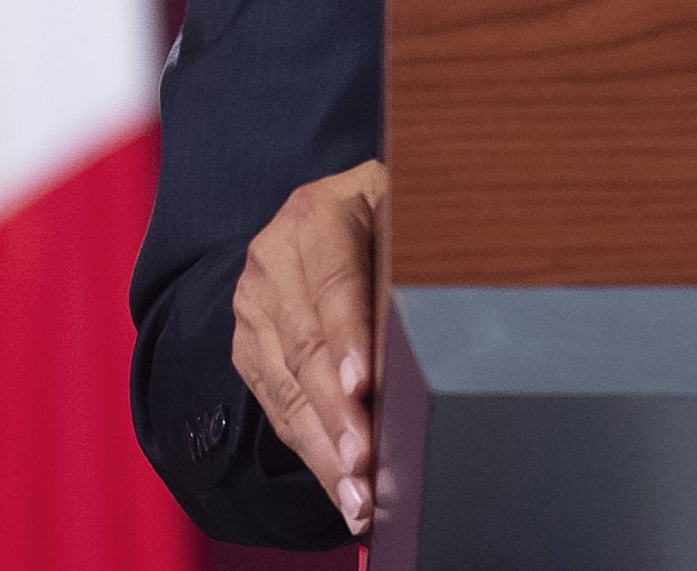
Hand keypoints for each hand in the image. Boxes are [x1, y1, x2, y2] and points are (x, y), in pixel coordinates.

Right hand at [232, 159, 388, 535]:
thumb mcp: (407, 203)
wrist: (331, 207)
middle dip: (336, 412)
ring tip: (355, 494)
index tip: (363, 386)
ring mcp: (254, 305)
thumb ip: (419, 241)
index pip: (335, 283)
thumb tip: (449, 306)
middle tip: (364, 464)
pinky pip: (276, 404)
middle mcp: (273, 259)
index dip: (348, 337)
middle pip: (305, 345)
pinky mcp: (248, 345)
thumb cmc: (390, 208)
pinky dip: (309, 447)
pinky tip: (339, 482)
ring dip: (322, 446)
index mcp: (316, 215)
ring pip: (286, 387)